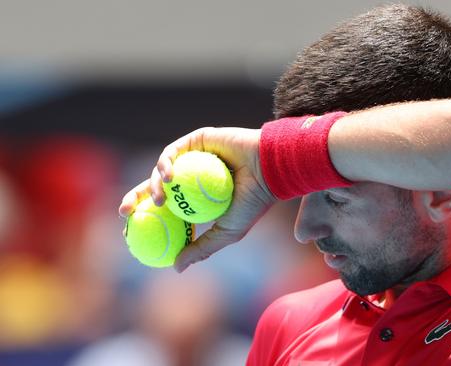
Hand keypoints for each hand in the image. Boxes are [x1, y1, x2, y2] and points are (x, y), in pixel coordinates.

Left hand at [119, 127, 276, 271]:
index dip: (143, 218)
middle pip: (154, 187)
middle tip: (124, 212)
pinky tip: (169, 177)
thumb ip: (201, 248)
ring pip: (162, 170)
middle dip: (133, 199)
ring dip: (153, 185)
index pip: (163, 209)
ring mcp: (194, 158)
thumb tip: (176, 268)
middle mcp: (192, 177)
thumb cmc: (253, 202)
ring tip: (159, 199)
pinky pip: (174, 152)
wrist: (270, 171)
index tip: (129, 231)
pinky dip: (166, 164)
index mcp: (197, 198)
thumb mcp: (226, 232)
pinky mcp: (197, 141)